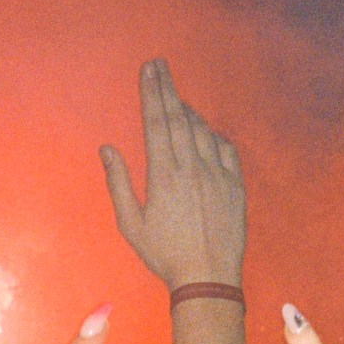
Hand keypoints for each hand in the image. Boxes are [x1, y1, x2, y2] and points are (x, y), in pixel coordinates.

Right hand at [100, 59, 245, 288]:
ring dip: (188, 111)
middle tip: (160, 66)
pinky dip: (212, 135)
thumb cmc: (164, 255)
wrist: (208, 278)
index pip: (156, 122)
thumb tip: (107, 149)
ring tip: (177, 99)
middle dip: (167, 88)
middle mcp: (192, 168)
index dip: (151, 93)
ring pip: (202, 130)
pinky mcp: (235, 186)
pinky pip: (225, 149)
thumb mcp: (131, 224)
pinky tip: (205, 131)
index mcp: (164, 175)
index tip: (147, 71)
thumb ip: (118, 182)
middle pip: (178, 117)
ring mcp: (217, 175)